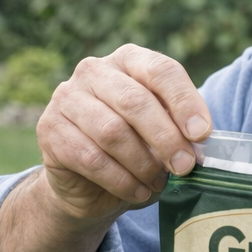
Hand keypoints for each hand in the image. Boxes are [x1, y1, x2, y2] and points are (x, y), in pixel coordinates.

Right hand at [36, 44, 212, 222]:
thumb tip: (197, 143)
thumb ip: (180, 131)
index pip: (161, 71)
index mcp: (128, 60)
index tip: (202, 134)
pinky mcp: (49, 130)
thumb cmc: (135, 151)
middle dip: (166, 137)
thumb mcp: (162, 134)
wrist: (89, 185)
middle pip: (135, 101)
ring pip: (112, 131)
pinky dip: (120, 180)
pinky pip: (91, 158)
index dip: (185, 102)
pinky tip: (136, 192)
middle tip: (185, 166)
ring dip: (142, 163)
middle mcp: (93, 70)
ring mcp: (66, 98)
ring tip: (158, 183)